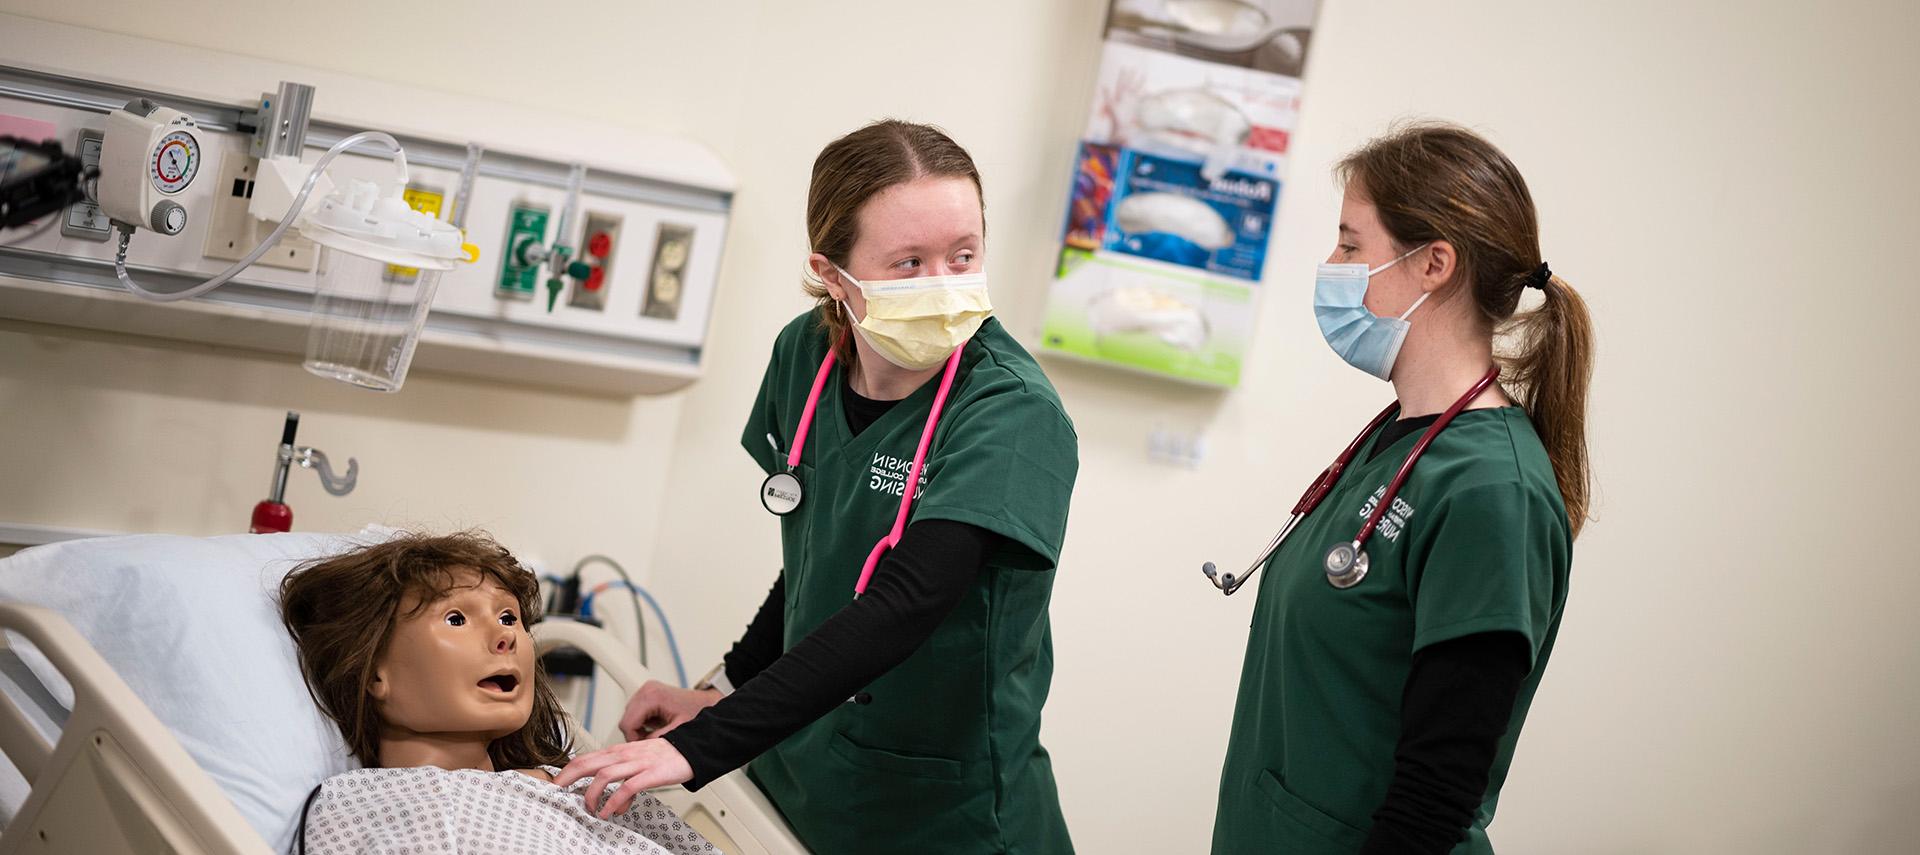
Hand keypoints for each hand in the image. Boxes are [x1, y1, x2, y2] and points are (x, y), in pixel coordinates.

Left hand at [553, 739, 693, 818]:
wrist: (691, 749)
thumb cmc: (664, 757)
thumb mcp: (638, 762)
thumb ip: (622, 778)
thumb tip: (613, 803)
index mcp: (618, 752)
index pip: (585, 758)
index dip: (567, 771)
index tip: (556, 784)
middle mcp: (623, 755)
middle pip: (587, 763)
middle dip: (567, 779)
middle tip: (557, 793)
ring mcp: (636, 763)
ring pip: (603, 776)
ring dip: (591, 795)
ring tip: (589, 809)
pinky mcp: (649, 774)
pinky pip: (626, 788)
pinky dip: (614, 802)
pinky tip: (610, 812)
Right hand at [618, 679, 721, 740]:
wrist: (707, 702)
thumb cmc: (697, 710)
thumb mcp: (679, 729)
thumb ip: (659, 739)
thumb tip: (644, 750)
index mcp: (652, 695)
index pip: (627, 723)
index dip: (633, 740)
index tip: (642, 749)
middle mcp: (647, 690)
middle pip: (626, 720)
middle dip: (635, 735)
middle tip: (650, 744)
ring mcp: (646, 691)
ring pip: (629, 717)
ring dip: (638, 730)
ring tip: (655, 735)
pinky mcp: (647, 695)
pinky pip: (635, 714)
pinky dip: (641, 724)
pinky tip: (654, 728)